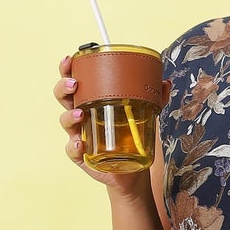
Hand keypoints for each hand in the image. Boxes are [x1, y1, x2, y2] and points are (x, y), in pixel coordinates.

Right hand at [54, 54, 171, 187]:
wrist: (133, 170)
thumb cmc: (132, 137)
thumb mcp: (145, 115)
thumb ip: (155, 99)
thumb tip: (165, 84)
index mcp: (92, 100)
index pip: (75, 80)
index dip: (68, 69)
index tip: (70, 59)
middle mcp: (82, 116)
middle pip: (64, 98)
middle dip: (64, 88)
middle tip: (74, 84)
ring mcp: (79, 135)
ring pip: (66, 121)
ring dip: (70, 116)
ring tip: (81, 114)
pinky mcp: (81, 155)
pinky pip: (72, 150)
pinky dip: (74, 146)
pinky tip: (80, 144)